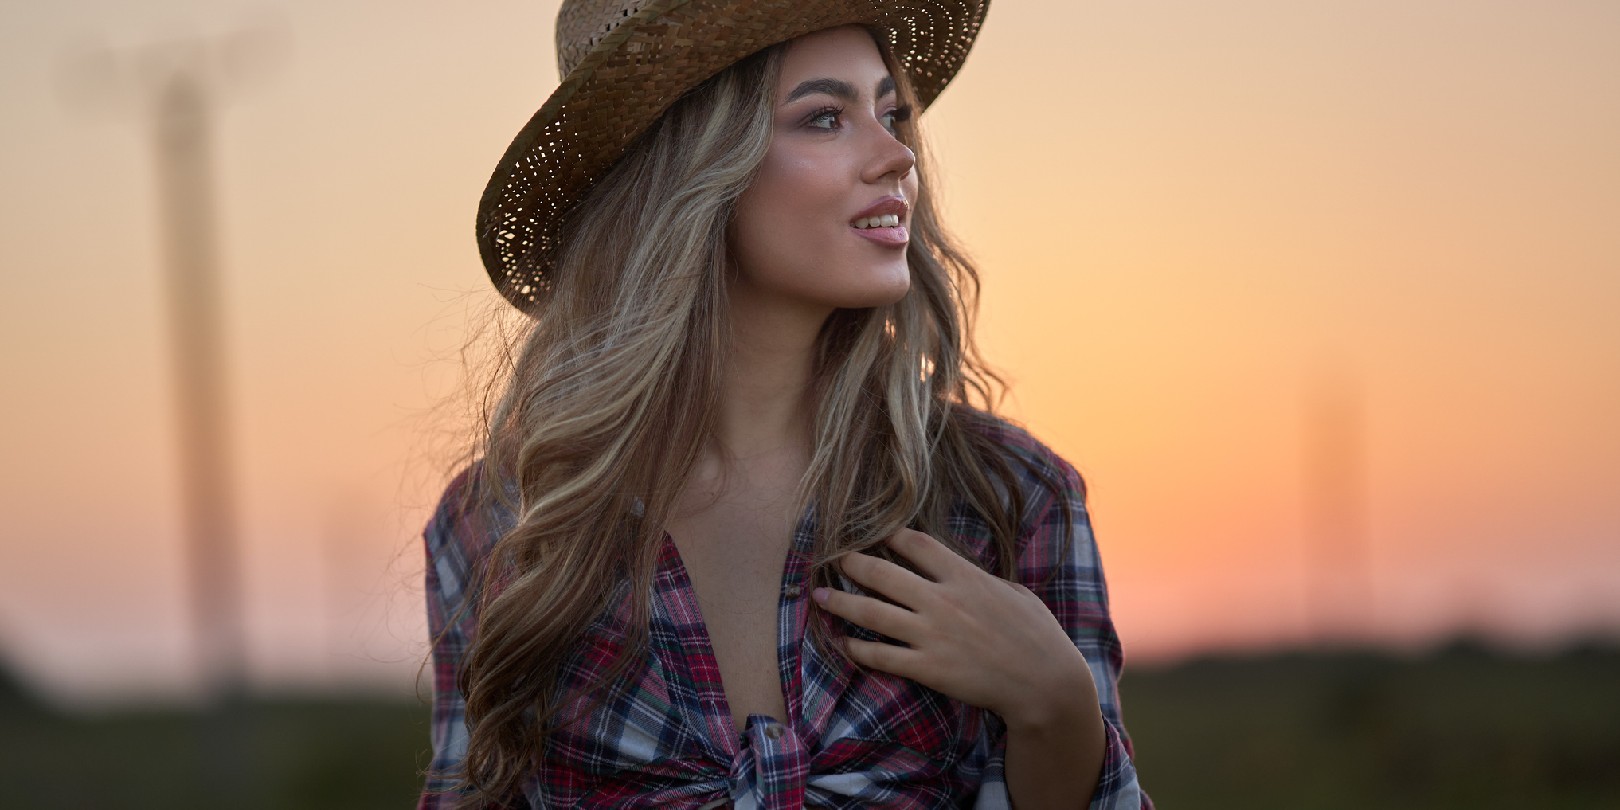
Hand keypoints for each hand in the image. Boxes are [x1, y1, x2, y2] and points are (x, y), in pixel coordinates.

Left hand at [813, 529, 1098, 731]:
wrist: (1043, 683)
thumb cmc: (1037, 635)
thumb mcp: (1013, 592)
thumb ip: (982, 579)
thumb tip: (963, 573)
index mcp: (964, 576)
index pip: (916, 543)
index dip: (890, 535)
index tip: (875, 533)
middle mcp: (941, 600)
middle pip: (883, 573)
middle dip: (853, 563)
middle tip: (834, 558)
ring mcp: (931, 635)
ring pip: (873, 613)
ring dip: (841, 602)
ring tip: (819, 596)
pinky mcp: (928, 668)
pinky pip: (882, 655)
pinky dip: (858, 648)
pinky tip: (843, 643)